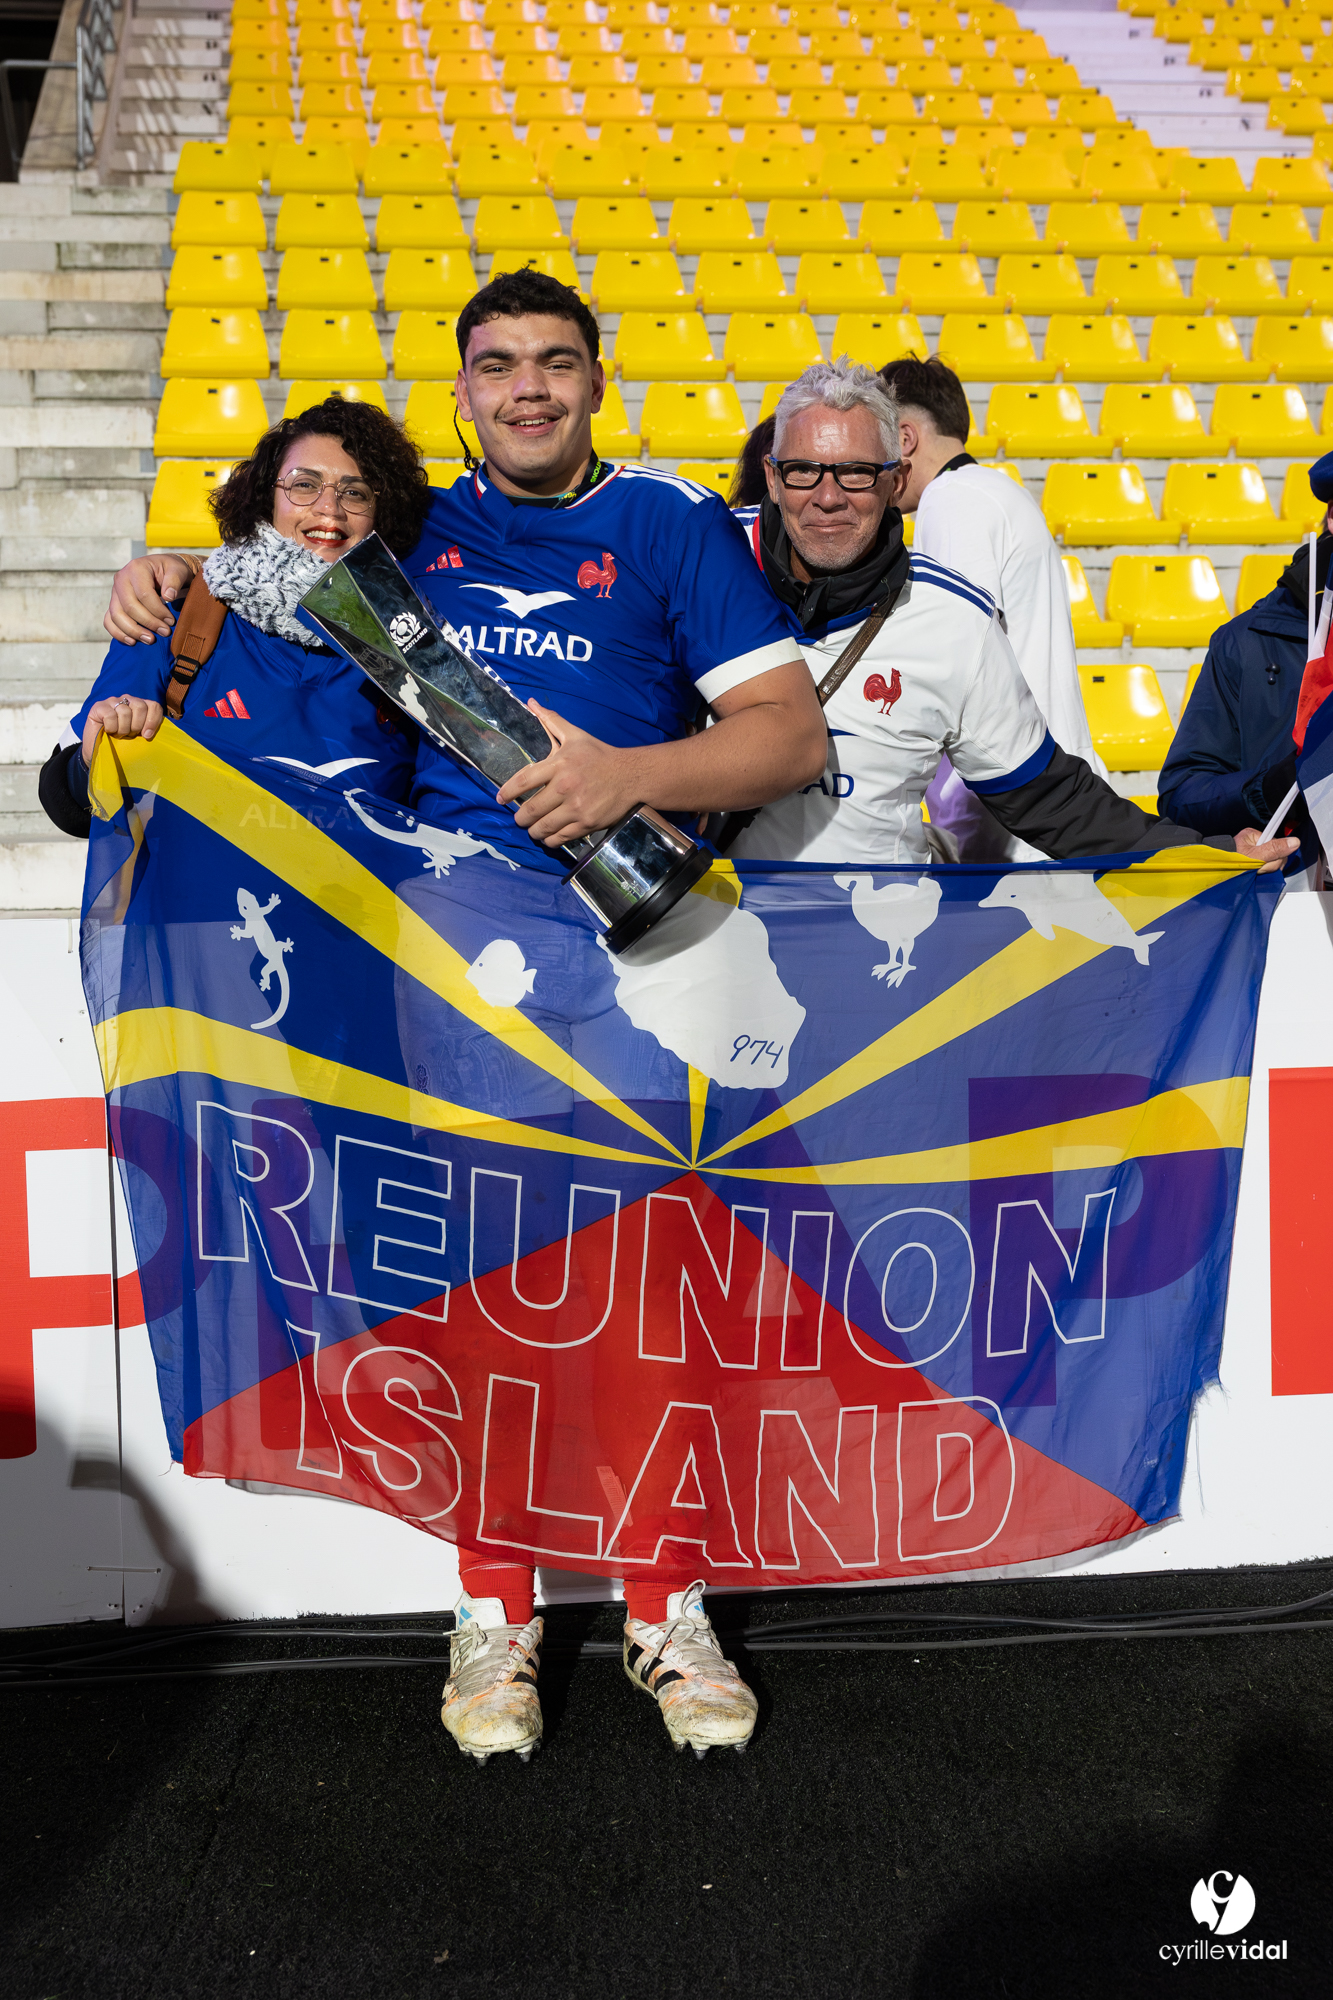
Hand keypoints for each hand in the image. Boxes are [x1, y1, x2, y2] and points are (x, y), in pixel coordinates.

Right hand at [82, 696, 164, 765]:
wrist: (100, 752)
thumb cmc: (121, 745)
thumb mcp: (139, 738)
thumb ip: (149, 731)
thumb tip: (152, 732)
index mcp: (140, 706)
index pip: (154, 706)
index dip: (153, 721)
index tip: (147, 736)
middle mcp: (126, 700)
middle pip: (140, 706)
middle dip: (137, 726)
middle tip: (129, 735)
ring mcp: (112, 701)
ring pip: (125, 712)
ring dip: (122, 729)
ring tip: (118, 734)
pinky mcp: (99, 706)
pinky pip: (111, 715)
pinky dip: (111, 727)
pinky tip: (108, 731)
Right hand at [104, 554, 196, 643]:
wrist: (162, 569)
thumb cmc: (171, 570)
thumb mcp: (178, 570)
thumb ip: (174, 580)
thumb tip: (169, 596)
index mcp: (136, 568)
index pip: (144, 594)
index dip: (158, 611)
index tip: (171, 621)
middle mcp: (121, 579)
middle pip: (129, 607)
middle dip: (148, 623)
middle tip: (165, 632)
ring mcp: (115, 592)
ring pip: (116, 615)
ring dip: (133, 631)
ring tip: (150, 640)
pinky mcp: (114, 603)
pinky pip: (109, 621)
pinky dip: (118, 633)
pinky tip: (132, 641)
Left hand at [494, 700, 641, 846]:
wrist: (631, 775)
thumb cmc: (600, 755)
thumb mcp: (576, 735)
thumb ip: (551, 721)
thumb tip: (532, 703)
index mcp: (559, 765)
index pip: (523, 781)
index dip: (508, 792)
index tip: (500, 799)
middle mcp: (565, 787)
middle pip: (530, 810)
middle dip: (520, 818)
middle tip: (519, 818)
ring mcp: (576, 808)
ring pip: (543, 827)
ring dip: (533, 831)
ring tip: (533, 829)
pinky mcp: (586, 824)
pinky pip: (559, 838)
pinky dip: (550, 839)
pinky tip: (549, 836)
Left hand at [1235, 827, 1300, 873]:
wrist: (1215, 872)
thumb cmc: (1229, 861)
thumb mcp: (1254, 856)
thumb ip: (1274, 849)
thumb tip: (1295, 842)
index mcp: (1255, 836)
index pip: (1276, 842)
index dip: (1276, 854)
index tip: (1267, 860)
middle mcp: (1255, 843)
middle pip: (1276, 854)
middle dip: (1268, 864)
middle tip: (1256, 868)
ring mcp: (1255, 854)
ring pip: (1272, 863)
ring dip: (1265, 870)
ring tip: (1254, 872)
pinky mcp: (1255, 864)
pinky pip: (1266, 868)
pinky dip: (1262, 873)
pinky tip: (1256, 874)